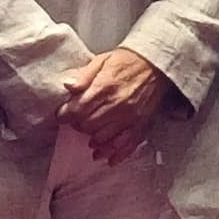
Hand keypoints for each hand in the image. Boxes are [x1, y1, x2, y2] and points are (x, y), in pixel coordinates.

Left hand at [58, 46, 181, 161]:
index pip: (78, 110)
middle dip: (79, 126)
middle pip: (88, 126)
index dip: (66, 115)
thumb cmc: (127, 62)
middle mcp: (117, 105)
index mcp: (105, 87)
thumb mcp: (102, 60)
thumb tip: (68, 86)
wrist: (156, 65)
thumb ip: (84, 75)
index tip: (62, 116)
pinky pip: (126, 145)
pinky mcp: (140, 125)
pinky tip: (107, 158)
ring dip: (94, 140)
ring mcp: (130, 118)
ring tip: (90, 136)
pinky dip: (115, 154)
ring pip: (104, 139)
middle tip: (78, 122)